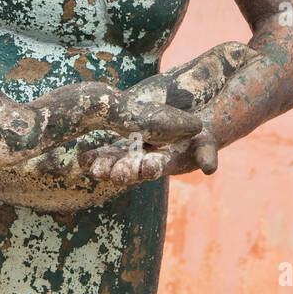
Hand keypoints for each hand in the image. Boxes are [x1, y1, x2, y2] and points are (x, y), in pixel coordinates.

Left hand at [79, 126, 217, 183]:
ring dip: (104, 165)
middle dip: (123, 171)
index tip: (148, 168)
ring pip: (115, 161)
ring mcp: (129, 153)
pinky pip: (104, 149)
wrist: (183, 120)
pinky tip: (82, 154)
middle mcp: (144, 162)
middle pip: (132, 168)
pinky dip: (93, 153)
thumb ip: (206, 155)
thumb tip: (211, 169)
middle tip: (113, 173)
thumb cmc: (197, 135)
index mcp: (164, 163)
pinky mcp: (119, 141)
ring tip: (93, 167)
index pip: (157, 167)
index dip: (151, 168)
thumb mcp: (205, 142)